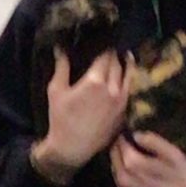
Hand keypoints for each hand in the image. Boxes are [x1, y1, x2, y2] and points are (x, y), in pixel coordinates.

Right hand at [34, 49, 129, 181]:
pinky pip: (129, 89)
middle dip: (114, 53)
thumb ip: (62, 66)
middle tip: (111, 46)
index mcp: (95, 80)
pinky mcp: (125, 110)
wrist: (72, 148)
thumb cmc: (60, 118)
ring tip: (124, 55)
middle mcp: (112, 88)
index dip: (104, 45)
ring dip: (126, 63)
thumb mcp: (56, 90)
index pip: (105, 55)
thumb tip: (61, 47)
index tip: (103, 39)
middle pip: (117, 63)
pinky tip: (124, 75)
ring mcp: (121, 100)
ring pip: (129, 75)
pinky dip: (127, 79)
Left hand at [110, 129, 185, 186]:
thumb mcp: (172, 151)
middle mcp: (124, 179)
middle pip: (114, 156)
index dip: (124, 135)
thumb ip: (151, 140)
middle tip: (130, 142)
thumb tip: (135, 134)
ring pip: (115, 170)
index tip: (129, 130)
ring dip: (121, 162)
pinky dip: (125, 176)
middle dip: (120, 147)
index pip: (119, 142)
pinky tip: (137, 174)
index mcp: (132, 163)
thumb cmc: (183, 174)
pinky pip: (121, 184)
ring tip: (134, 156)